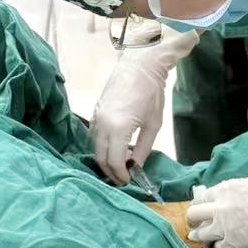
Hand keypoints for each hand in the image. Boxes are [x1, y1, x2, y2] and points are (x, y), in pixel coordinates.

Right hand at [91, 27, 198, 183]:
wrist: (140, 65)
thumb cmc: (151, 93)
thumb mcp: (153, 125)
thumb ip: (142, 149)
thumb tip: (135, 167)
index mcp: (118, 128)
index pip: (114, 162)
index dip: (121, 175)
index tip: (129, 181)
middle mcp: (102, 125)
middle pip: (101, 158)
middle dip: (111, 172)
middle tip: (123, 179)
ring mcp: (96, 118)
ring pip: (95, 148)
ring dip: (106, 160)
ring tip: (120, 166)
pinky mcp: (95, 112)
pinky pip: (94, 136)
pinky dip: (102, 147)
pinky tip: (115, 149)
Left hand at [187, 175, 247, 247]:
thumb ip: (234, 189)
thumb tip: (225, 194)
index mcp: (226, 188)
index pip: (202, 197)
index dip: (202, 203)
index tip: (204, 207)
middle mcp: (221, 207)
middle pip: (193, 214)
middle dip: (193, 219)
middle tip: (195, 223)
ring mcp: (226, 227)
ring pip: (200, 234)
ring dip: (200, 235)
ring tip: (200, 236)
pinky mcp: (236, 243)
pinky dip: (218, 247)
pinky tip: (222, 245)